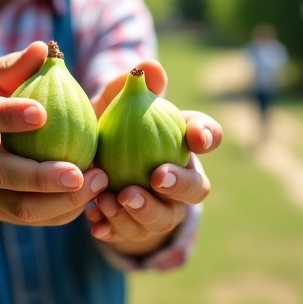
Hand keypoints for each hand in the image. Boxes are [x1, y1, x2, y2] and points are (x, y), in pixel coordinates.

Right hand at [0, 41, 105, 225]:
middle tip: (80, 173)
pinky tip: (89, 198)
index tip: (43, 113)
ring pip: (15, 206)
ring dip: (58, 201)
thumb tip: (44, 49)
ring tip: (96, 184)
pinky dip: (60, 212)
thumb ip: (17, 65)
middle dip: (40, 177)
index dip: (8, 117)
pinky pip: (28, 218)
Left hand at [86, 60, 220, 251]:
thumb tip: (147, 67)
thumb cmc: (111, 128)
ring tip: (111, 198)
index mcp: (184, 143)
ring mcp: (163, 210)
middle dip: (178, 185)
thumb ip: (131, 89)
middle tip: (155, 177)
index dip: (207, 136)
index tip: (197, 137)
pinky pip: (129, 235)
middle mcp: (183, 180)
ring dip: (138, 212)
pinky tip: (95, 222)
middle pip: (196, 189)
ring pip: (161, 219)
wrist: (93, 166)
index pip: (209, 136)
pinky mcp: (136, 231)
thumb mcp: (114, 106)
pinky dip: (112, 228)